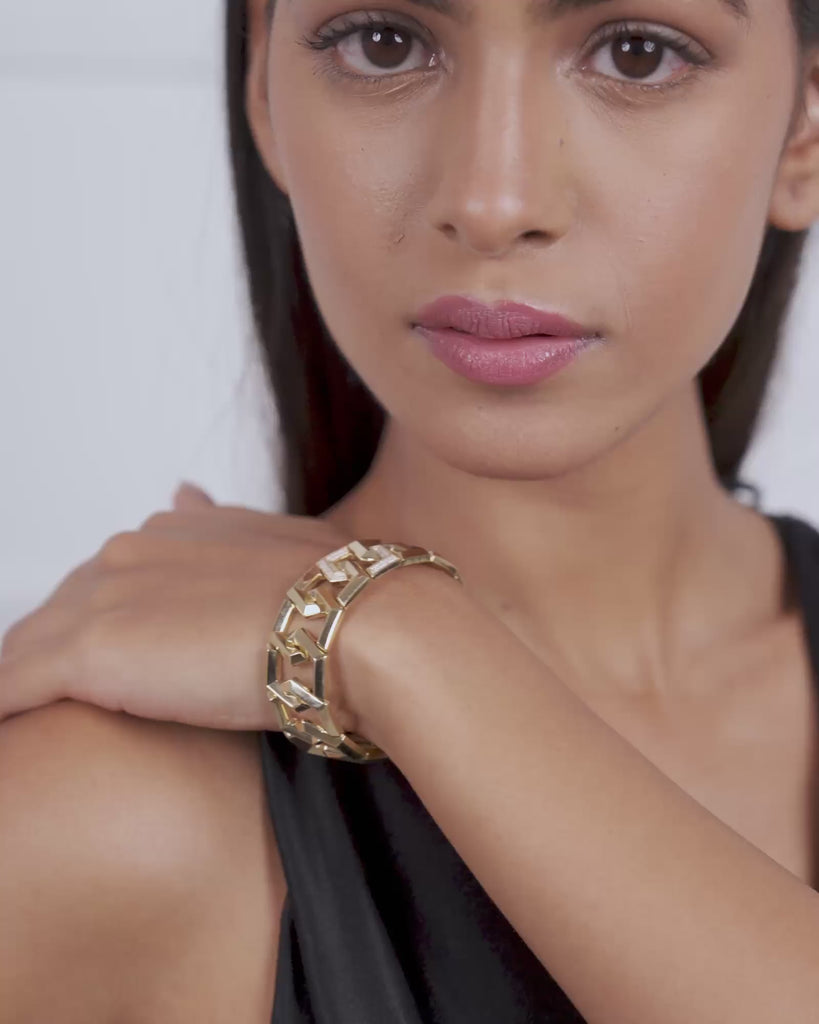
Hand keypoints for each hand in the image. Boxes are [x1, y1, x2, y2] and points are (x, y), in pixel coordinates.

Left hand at [0, 484, 359, 732]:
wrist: (354, 624)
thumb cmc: (340, 596)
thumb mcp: (284, 542)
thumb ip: (222, 523)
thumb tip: (182, 491)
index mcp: (172, 531)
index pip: (109, 584)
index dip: (105, 630)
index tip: (114, 668)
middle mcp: (128, 551)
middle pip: (62, 614)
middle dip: (59, 659)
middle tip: (60, 709)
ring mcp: (104, 597)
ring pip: (29, 649)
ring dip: (24, 683)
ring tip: (27, 720)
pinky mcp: (89, 653)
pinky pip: (13, 686)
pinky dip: (5, 709)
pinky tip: (7, 744)